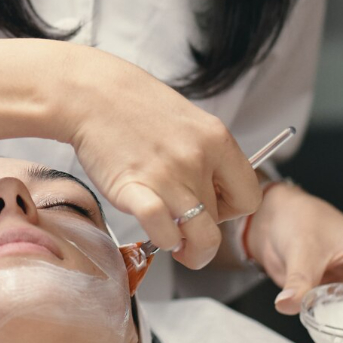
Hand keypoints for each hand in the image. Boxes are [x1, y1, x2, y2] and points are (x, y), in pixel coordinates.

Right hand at [55, 47, 261, 269]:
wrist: (92, 95)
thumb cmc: (135, 108)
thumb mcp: (188, 123)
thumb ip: (206, 157)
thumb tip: (212, 194)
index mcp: (217, 141)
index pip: (250, 198)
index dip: (231, 211)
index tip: (212, 208)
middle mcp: (197, 160)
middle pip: (220, 221)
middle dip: (201, 228)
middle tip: (184, 224)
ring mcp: (167, 177)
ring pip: (201, 237)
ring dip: (187, 248)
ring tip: (173, 241)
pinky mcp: (135, 190)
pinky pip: (163, 232)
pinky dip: (162, 241)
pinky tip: (153, 232)